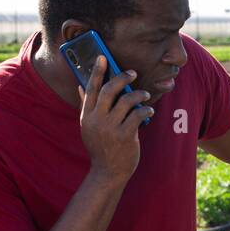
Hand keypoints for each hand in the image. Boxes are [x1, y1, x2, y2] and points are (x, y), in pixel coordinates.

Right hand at [78, 55, 150, 185]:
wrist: (107, 173)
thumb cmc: (100, 147)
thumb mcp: (88, 127)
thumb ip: (86, 106)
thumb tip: (80, 86)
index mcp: (86, 116)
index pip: (91, 88)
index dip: (97, 71)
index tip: (103, 57)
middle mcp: (96, 120)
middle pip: (109, 90)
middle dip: (122, 78)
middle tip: (133, 73)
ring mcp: (110, 128)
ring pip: (126, 101)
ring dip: (138, 94)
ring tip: (144, 94)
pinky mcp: (125, 136)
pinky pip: (137, 115)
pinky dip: (145, 110)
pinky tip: (149, 110)